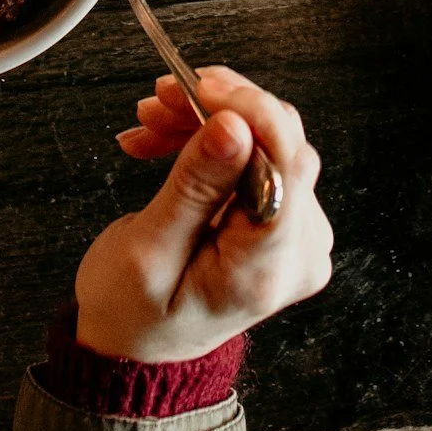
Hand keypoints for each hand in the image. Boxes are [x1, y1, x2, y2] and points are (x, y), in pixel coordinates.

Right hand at [74, 66, 332, 362]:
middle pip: (279, 144)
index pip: (287, 165)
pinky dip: (210, 137)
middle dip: (217, 109)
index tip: (199, 87)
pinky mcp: (280, 218)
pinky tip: (165, 137)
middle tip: (160, 99)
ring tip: (152, 118)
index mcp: (267, 269)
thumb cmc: (134, 314)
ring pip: (266, 139)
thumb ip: (194, 187)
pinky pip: (256, 153)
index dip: (249, 111)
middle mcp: (297, 251)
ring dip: (207, 118)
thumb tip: (234, 125)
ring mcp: (295, 234)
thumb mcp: (147, 251)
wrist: (136, 343)